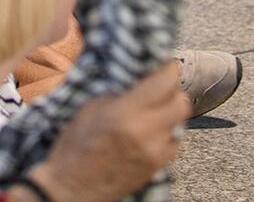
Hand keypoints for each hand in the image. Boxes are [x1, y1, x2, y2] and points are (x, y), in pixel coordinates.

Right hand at [32, 65, 187, 201]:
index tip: (162, 64)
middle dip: (172, 90)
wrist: (72, 188)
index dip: (167, 68)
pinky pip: (174, 142)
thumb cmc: (74, 147)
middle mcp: (145, 132)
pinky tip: (150, 131)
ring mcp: (154, 152)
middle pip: (180, 101)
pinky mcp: (157, 167)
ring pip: (180, 121)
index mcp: (124, 112)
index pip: (165, 81)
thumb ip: (118, 90)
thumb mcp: (89, 108)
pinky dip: (166, 133)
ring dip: (170, 111)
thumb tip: (139, 74)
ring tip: (152, 110)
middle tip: (159, 87)